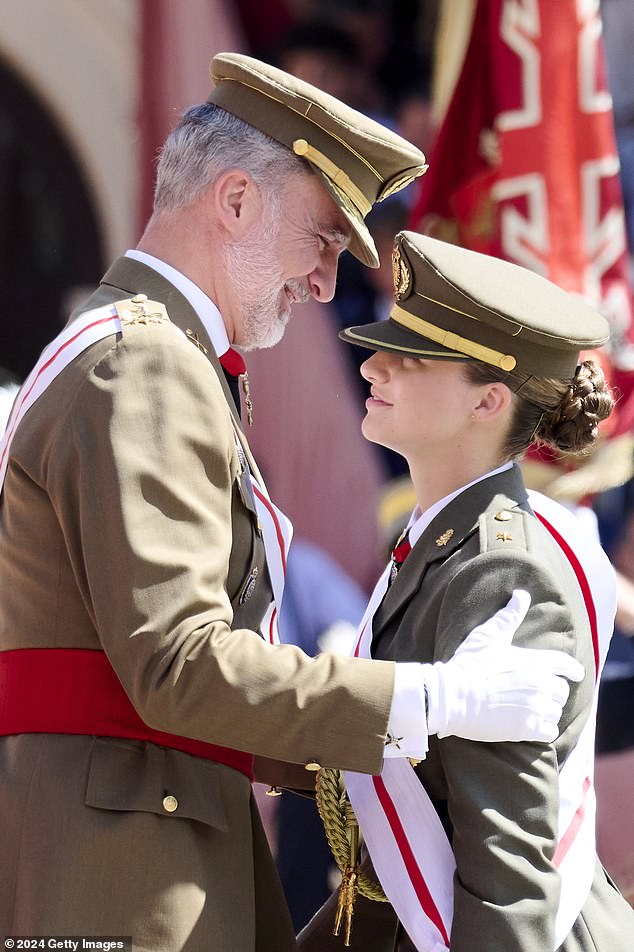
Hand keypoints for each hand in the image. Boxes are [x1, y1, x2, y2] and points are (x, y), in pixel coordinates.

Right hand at [423, 590, 583, 742]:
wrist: (451, 696)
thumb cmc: (468, 664)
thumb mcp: (487, 636)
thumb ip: (508, 616)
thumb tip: (521, 594)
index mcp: (534, 661)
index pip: (565, 664)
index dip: (573, 670)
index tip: (576, 674)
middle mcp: (541, 683)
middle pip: (561, 691)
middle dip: (551, 693)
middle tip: (534, 695)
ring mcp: (536, 707)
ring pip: (555, 712)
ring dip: (545, 712)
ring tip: (528, 711)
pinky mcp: (528, 729)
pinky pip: (549, 732)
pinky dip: (542, 730)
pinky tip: (528, 727)